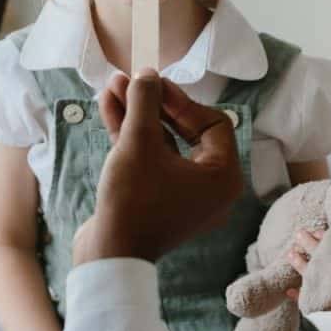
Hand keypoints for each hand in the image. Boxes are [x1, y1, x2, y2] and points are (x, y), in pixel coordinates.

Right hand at [71, 70, 242, 264]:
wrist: (108, 255)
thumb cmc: (133, 201)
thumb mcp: (139, 142)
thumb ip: (146, 102)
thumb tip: (147, 75)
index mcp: (222, 177)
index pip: (213, 123)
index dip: (182, 100)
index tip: (154, 86)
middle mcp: (209, 187)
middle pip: (186, 130)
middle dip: (154, 104)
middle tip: (133, 80)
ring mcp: (181, 194)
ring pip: (162, 143)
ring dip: (138, 114)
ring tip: (114, 86)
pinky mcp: (156, 199)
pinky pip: (150, 160)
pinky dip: (131, 136)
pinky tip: (110, 107)